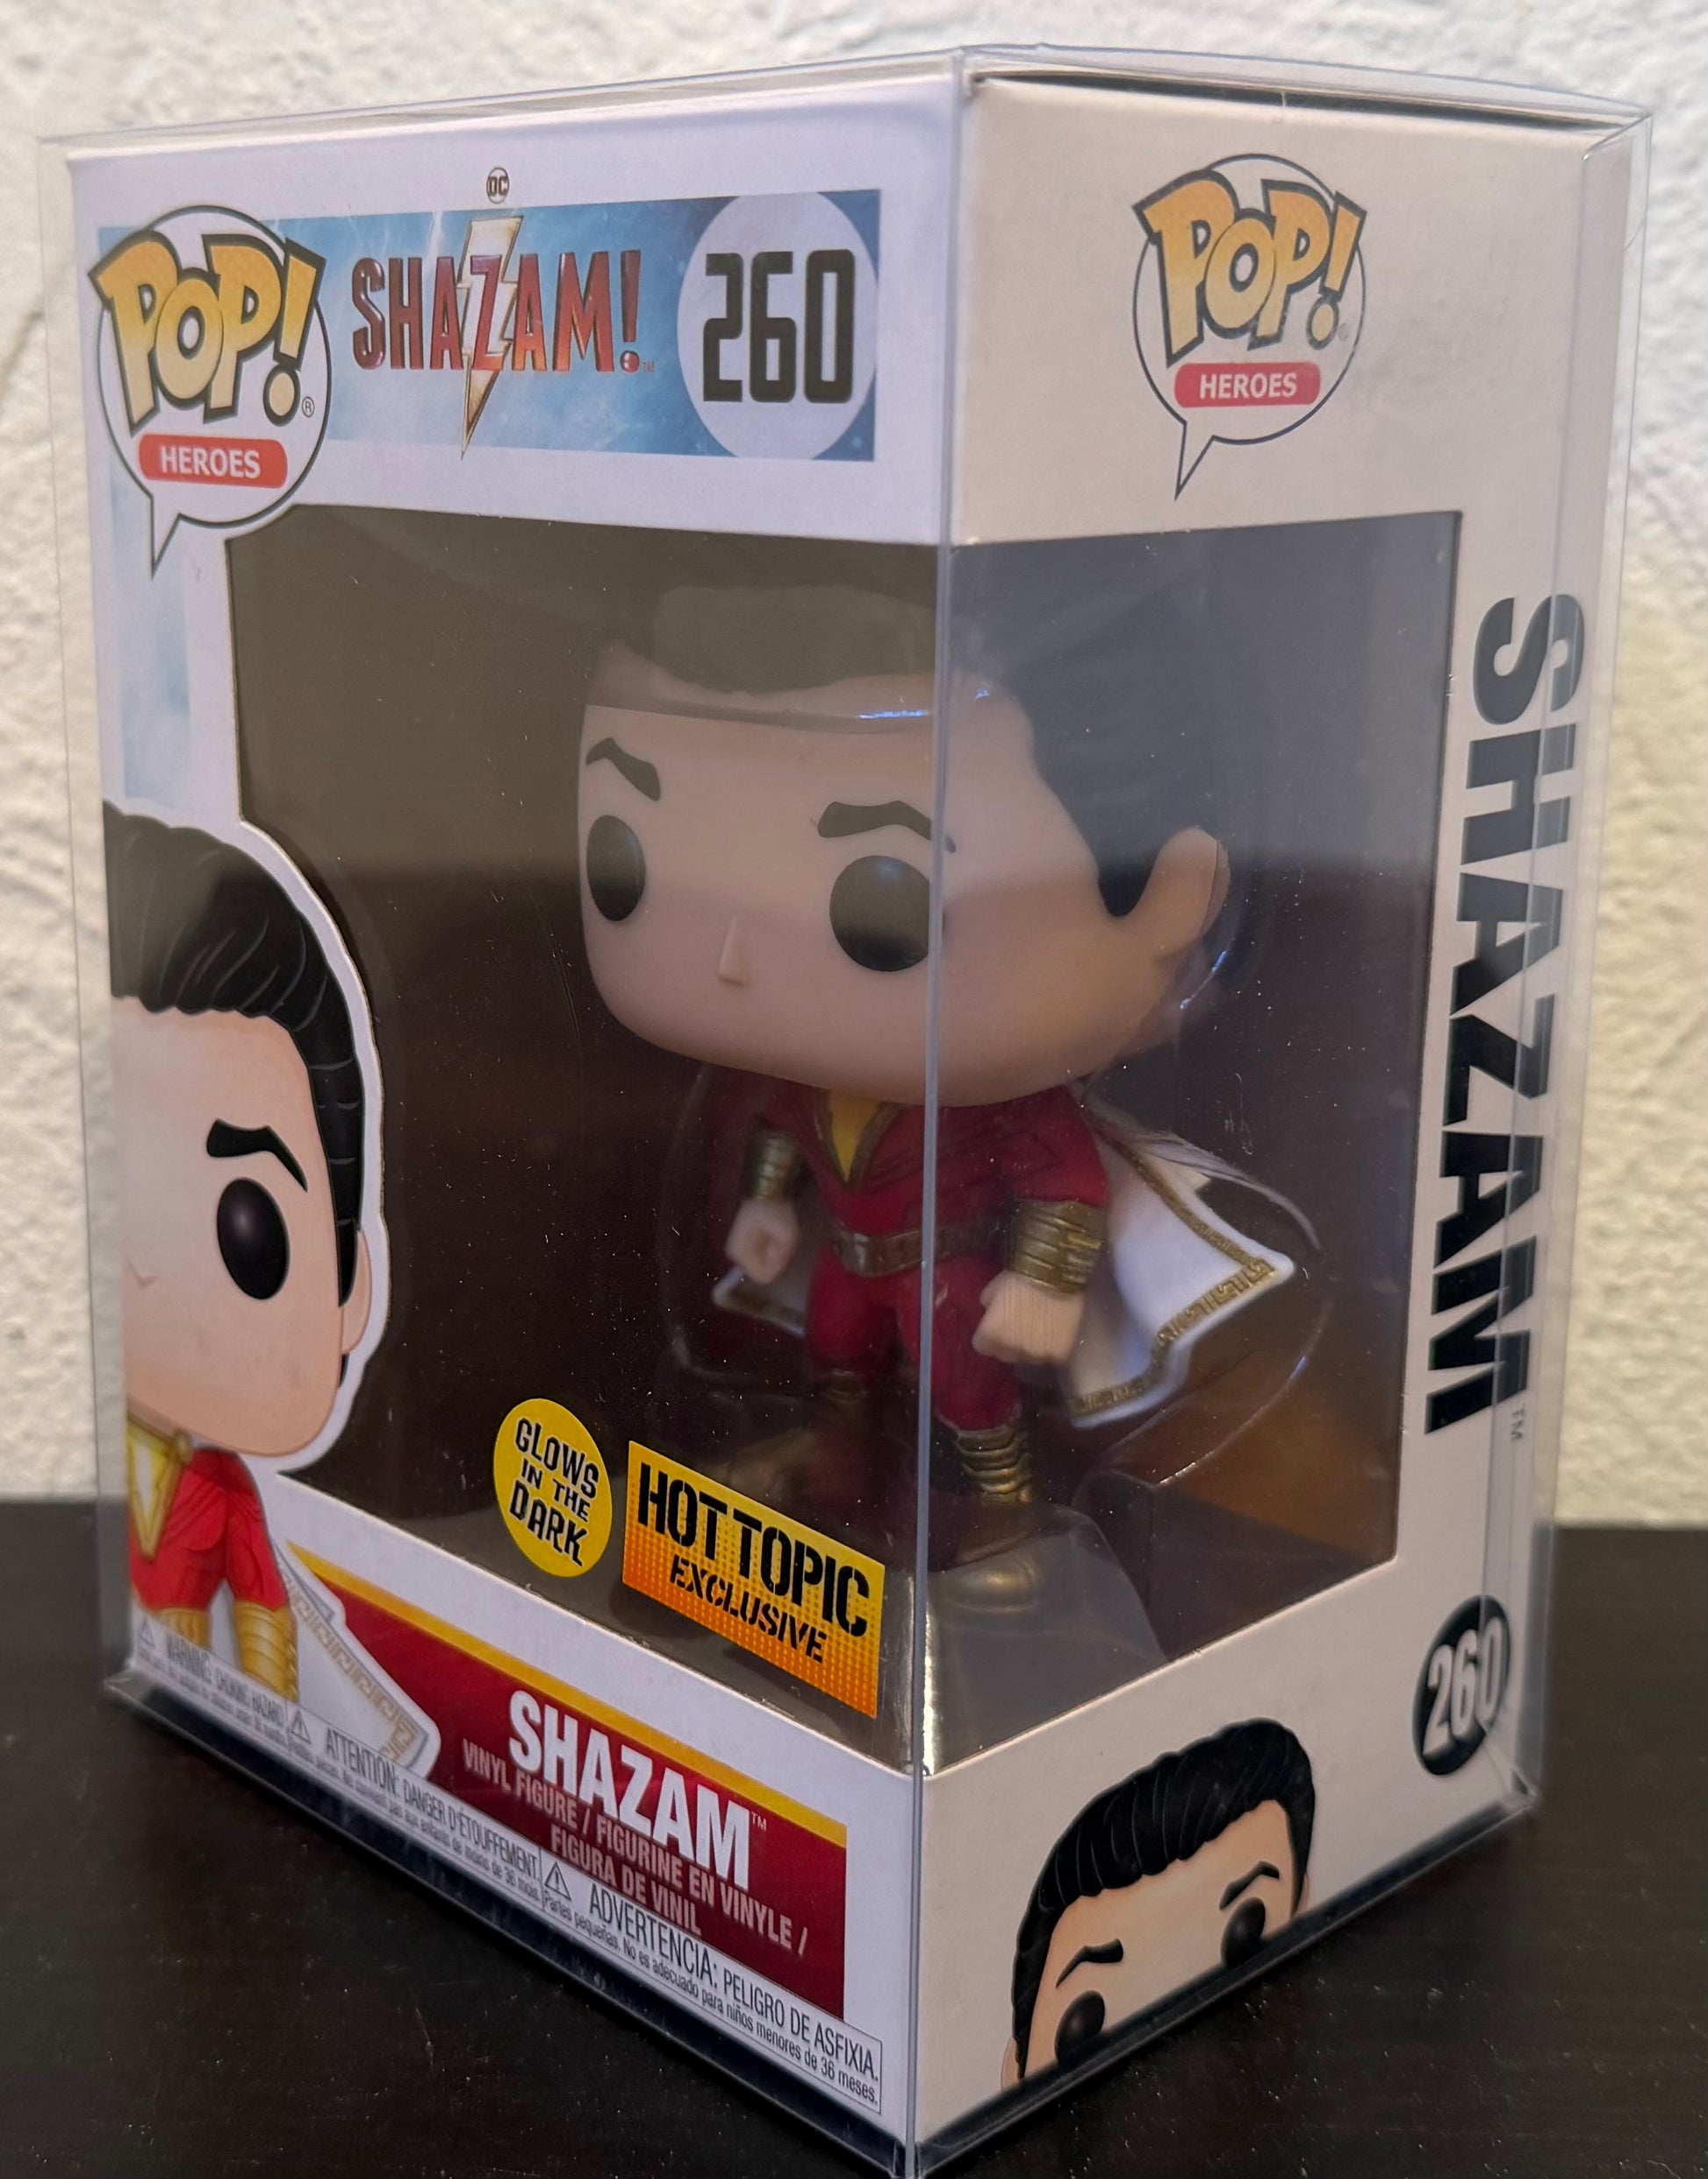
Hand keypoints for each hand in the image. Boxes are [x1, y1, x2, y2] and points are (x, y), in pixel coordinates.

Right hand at [726, 1197, 801, 1285]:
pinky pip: (763, 1257)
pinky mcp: (745, 1246)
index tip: (780, 1246)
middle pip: (764, 1271)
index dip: (777, 1264)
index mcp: (741, 1255)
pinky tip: (774, 1235)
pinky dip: (772, 1249)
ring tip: (778, 1233)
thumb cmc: (775, 1211)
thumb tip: (779, 1268)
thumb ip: (784, 1256)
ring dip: (776, 1253)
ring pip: (764, 1264)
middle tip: (780, 1238)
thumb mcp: (787, 1234)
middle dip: (776, 1258)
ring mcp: (740, 1252)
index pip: (763, 1277)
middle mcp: (736, 1257)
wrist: (764, 1190)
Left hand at [972, 1271, 1086, 1364]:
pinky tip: (1056, 1331)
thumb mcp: (993, 1289)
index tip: (997, 1326)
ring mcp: (1036, 1355)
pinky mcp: (1058, 1356)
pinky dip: (1053, 1346)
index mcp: (990, 1335)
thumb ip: (989, 1307)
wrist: (1056, 1278)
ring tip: (1041, 1327)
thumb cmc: (1019, 1279)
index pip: (982, 1345)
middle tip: (1019, 1326)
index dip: (989, 1335)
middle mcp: (1010, 1351)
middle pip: (1005, 1354)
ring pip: (1029, 1356)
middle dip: (1009, 1343)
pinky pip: (1052, 1355)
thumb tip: (992, 1314)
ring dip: (1032, 1346)